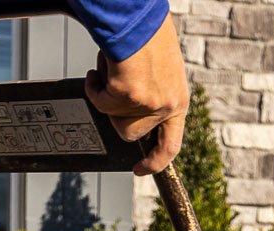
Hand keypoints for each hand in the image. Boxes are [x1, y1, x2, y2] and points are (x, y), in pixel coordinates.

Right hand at [86, 16, 188, 175]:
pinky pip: (99, 100)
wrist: (139, 18)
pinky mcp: (127, 96)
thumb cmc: (149, 36)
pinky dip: (94, 85)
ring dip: (106, 96)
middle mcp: (167, 106)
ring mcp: (148, 104)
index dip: (155, 162)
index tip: (141, 169)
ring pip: (112, 118)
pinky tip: (102, 67)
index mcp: (178, 102)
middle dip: (117, 115)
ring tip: (114, 69)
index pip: (170, 146)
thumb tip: (135, 112)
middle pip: (130, 134)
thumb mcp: (163, 72)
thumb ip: (155, 94)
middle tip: (117, 89)